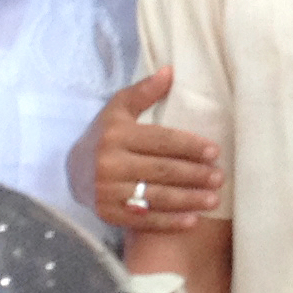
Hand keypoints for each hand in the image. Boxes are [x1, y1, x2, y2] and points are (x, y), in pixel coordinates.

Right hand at [85, 69, 223, 231]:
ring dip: (188, 199)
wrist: (73, 171)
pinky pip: (144, 220)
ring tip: (213, 199)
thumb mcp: (118, 109)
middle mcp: (110, 164)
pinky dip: (169, 222)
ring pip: (156, 197)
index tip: (214, 151)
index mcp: (116, 135)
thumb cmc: (105, 135)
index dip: (189, 146)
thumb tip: (170, 71)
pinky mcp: (108, 214)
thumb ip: (144, 91)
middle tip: (219, 176)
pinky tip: (192, 220)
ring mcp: (107, 192)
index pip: (160, 140)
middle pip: (161, 170)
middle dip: (194, 174)